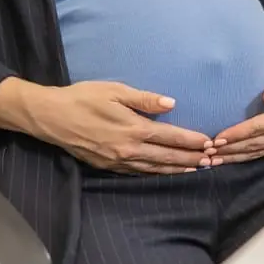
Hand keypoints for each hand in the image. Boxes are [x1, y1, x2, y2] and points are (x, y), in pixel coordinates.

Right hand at [35, 82, 214, 174]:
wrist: (51, 117)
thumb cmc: (82, 98)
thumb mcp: (114, 91)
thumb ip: (144, 99)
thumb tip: (171, 104)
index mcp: (133, 129)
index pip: (171, 137)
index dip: (192, 141)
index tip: (209, 143)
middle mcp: (129, 149)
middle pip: (167, 157)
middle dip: (191, 159)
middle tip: (212, 162)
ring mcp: (118, 161)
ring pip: (155, 169)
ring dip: (176, 169)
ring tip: (195, 169)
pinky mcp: (108, 166)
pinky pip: (138, 172)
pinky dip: (156, 173)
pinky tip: (164, 172)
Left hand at [211, 63, 263, 164]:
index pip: (258, 128)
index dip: (237, 134)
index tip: (217, 139)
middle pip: (254, 145)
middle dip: (230, 150)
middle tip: (207, 153)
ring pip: (256, 153)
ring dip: (234, 157)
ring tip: (212, 160)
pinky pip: (260, 153)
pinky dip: (243, 157)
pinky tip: (228, 158)